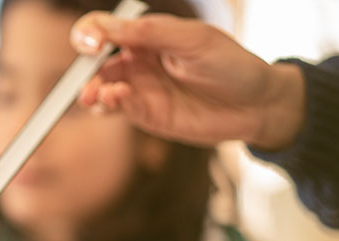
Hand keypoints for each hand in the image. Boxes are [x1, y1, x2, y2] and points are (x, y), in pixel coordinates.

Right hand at [71, 12, 305, 150]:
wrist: (255, 105)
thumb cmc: (231, 65)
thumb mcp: (193, 40)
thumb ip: (150, 33)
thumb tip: (106, 28)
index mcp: (147, 34)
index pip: (104, 27)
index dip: (90, 33)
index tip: (92, 44)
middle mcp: (138, 59)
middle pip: (94, 60)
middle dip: (83, 67)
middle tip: (87, 77)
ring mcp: (139, 87)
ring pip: (99, 86)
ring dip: (90, 90)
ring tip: (96, 95)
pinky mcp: (144, 114)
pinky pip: (115, 108)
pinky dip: (108, 104)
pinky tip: (116, 101)